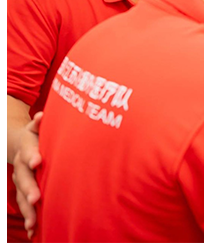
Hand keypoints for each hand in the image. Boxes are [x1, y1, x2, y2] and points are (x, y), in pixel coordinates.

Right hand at [12, 112, 43, 238]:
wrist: (18, 144)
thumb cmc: (36, 135)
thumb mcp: (36, 127)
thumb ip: (39, 123)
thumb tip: (42, 116)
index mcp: (27, 149)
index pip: (29, 152)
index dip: (32, 157)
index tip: (38, 161)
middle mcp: (21, 166)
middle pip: (24, 178)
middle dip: (29, 189)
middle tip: (35, 199)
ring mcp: (21, 180)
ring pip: (21, 196)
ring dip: (27, 210)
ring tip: (33, 224)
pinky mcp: (23, 191)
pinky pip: (24, 206)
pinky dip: (29, 219)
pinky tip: (33, 232)